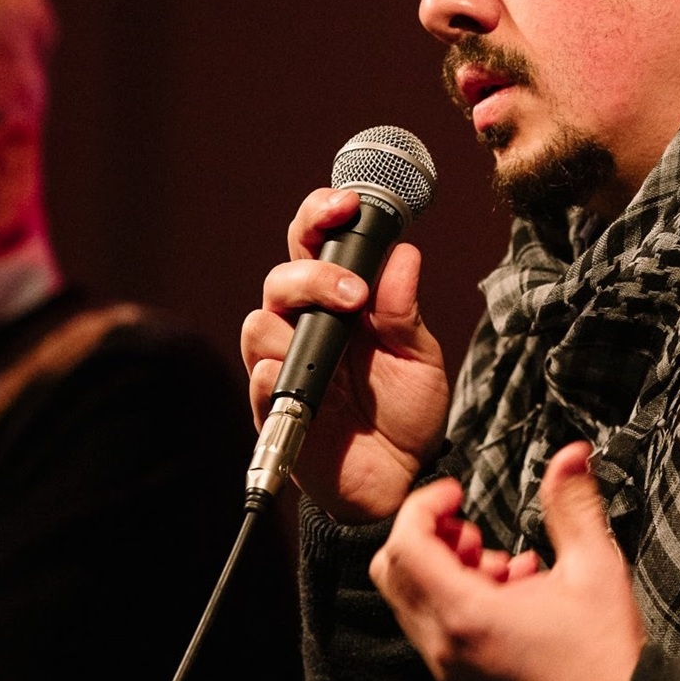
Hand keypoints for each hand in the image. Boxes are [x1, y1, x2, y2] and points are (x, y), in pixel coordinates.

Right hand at [241, 187, 450, 521]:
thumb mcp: (419, 357)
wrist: (400, 476)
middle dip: (316, 274)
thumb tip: (405, 255)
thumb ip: (405, 311)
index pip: (314, 242)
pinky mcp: (275, 408)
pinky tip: (293, 369)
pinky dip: (273, 370)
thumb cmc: (407, 411)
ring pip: (261, 321)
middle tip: (357, 293)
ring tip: (339, 330)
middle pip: (282, 277)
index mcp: (341, 301)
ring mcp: (287, 365)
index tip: (349, 204)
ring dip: (295, 316)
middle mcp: (306, 326)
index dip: (321, 214)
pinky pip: (260, 380)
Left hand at [369, 441, 646, 680]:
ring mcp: (452, 674)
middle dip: (429, 539)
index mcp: (466, 615)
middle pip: (393, 574)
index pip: (404, 545)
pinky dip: (457, 603)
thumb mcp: (594, 565)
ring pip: (413, 604)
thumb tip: (571, 453)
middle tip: (474, 530)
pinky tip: (516, 594)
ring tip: (505, 565)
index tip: (457, 492)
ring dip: (446, 572)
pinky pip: (436, 633)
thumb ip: (573, 504)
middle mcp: (445, 649)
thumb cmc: (606, 652)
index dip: (424, 506)